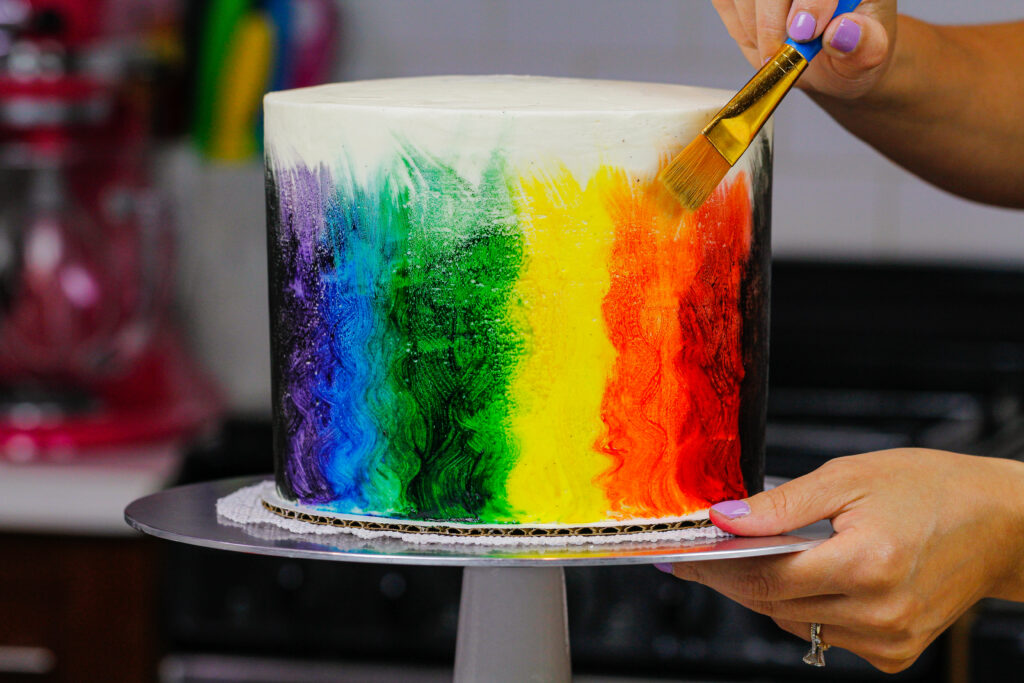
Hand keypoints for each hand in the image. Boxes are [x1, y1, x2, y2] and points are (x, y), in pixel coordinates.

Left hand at [660, 449, 1023, 672]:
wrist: (999, 524)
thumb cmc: (931, 490)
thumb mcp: (849, 478)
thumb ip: (782, 504)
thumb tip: (725, 518)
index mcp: (867, 563)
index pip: (765, 575)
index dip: (716, 566)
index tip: (680, 557)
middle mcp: (879, 612)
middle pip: (773, 603)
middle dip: (732, 579)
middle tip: (704, 555)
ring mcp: (889, 640)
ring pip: (794, 623)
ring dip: (769, 593)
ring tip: (762, 556)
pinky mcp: (895, 654)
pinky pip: (826, 635)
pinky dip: (806, 608)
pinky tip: (810, 578)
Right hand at [710, 0, 897, 98]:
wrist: (829, 58)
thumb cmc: (851, 49)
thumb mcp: (869, 54)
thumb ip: (865, 44)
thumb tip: (843, 31)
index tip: (805, 33)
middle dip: (770, 18)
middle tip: (778, 53)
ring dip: (753, 27)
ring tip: (774, 51)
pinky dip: (739, 24)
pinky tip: (758, 36)